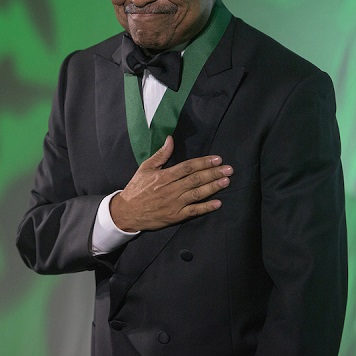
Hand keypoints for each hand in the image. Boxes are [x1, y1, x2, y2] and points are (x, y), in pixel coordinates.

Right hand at [110, 135, 231, 231]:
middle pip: (195, 180)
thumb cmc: (137, 188)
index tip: (217, 159)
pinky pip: (193, 211)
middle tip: (229, 169)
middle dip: (213, 173)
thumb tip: (171, 139)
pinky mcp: (175, 216)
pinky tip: (218, 203)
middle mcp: (170, 189)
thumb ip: (160, 154)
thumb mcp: (145, 168)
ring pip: (197, 194)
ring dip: (213, 187)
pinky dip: (206, 207)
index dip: (203, 163)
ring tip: (226, 181)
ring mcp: (174, 204)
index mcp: (163, 176)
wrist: (127, 212)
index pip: (187, 167)